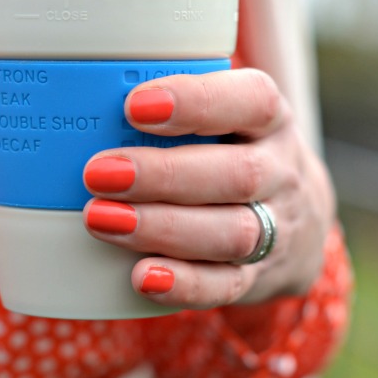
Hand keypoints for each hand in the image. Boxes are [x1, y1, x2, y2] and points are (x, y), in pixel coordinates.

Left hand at [82, 69, 334, 308]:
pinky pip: (227, 286)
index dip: (196, 102)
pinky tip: (141, 276)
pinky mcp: (258, 277)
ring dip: (163, 227)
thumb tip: (80, 92)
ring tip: (101, 219)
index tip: (134, 106)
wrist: (298, 219)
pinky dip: (184, 284)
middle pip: (238, 174)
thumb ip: (177, 104)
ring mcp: (276, 229)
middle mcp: (281, 172)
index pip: (252, 101)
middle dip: (164, 175)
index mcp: (271, 122)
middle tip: (99, 173)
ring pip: (232, 232)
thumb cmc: (237, 152)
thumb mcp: (229, 117)